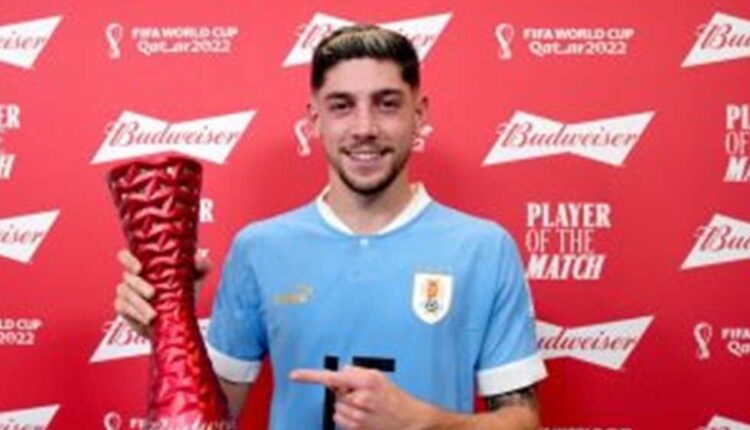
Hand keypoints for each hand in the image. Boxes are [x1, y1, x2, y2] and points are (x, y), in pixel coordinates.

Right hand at [113, 249, 211, 338]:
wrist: (178, 320)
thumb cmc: (183, 294)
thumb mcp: (195, 279)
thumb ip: (201, 265)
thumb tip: (197, 258)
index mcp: (145, 265)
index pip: (126, 256)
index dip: (128, 259)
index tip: (139, 268)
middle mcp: (132, 277)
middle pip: (127, 277)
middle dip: (138, 285)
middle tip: (152, 293)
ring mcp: (126, 293)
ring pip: (125, 294)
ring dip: (138, 304)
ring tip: (152, 314)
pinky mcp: (124, 309)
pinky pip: (123, 308)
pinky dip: (135, 314)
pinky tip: (146, 320)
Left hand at [290, 365, 432, 429]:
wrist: (409, 420)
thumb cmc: (395, 398)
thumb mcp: (380, 376)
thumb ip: (358, 372)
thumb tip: (342, 371)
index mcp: (366, 381)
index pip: (333, 377)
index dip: (310, 376)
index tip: (295, 375)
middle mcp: (361, 397)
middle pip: (336, 393)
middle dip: (344, 392)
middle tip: (360, 394)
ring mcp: (358, 415)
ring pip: (336, 406)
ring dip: (345, 405)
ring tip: (363, 406)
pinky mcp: (357, 427)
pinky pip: (339, 419)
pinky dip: (345, 416)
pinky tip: (360, 414)